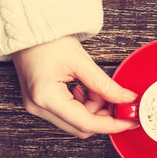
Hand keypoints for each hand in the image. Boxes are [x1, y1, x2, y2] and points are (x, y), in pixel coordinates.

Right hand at [12, 36, 138, 138]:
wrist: (26, 30)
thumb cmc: (47, 40)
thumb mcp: (81, 61)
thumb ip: (105, 84)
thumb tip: (125, 99)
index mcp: (47, 98)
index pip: (86, 123)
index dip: (112, 124)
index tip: (129, 121)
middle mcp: (39, 108)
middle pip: (80, 127)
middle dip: (103, 116)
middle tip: (117, 101)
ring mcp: (37, 107)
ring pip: (75, 123)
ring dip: (93, 110)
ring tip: (97, 89)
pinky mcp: (40, 104)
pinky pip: (67, 115)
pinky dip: (83, 107)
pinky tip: (86, 90)